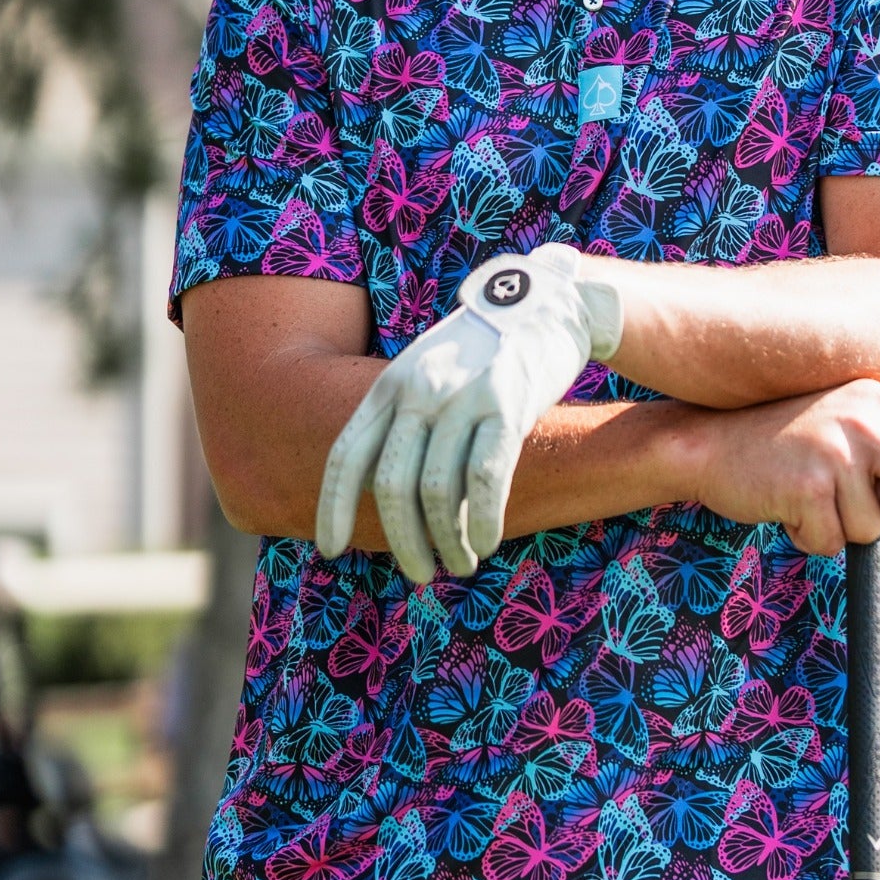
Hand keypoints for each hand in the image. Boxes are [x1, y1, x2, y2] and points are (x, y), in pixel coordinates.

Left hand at [316, 244, 622, 583]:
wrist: (550, 307)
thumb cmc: (486, 353)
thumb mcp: (429, 373)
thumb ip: (406, 423)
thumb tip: (394, 502)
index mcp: (390, 384)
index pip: (345, 455)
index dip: (332, 508)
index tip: (330, 550)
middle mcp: (419, 390)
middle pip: (391, 486)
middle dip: (403, 541)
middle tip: (421, 573)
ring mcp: (462, 396)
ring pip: (437, 491)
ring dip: (447, 541)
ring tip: (461, 562)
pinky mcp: (507, 404)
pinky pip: (485, 479)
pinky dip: (481, 521)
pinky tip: (486, 541)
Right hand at [686, 378, 879, 553]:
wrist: (704, 441)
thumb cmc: (781, 442)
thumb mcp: (845, 431)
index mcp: (878, 397)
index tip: (875, 473)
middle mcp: (864, 417)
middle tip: (846, 493)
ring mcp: (836, 452)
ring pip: (874, 527)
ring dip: (837, 524)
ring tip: (802, 489)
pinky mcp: (809, 487)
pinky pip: (833, 542)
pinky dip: (807, 536)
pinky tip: (783, 502)